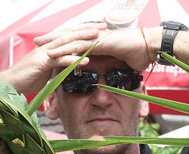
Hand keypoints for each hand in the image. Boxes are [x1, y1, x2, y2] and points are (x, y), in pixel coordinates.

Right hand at [0, 24, 104, 94]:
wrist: (9, 83)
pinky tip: (85, 60)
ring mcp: (44, 53)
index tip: (99, 29)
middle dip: (87, 29)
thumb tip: (71, 66)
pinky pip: (59, 59)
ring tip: (97, 38)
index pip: (69, 35)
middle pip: (70, 34)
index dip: (83, 30)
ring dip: (83, 39)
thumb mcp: (47, 70)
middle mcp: (47, 46)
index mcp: (50, 46)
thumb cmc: (27, 78)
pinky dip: (73, 59)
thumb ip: (59, 66)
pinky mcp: (41, 62)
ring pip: (66, 43)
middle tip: (104, 27)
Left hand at [37, 22, 153, 71]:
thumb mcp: (123, 65)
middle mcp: (95, 37)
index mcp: (99, 42)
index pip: (77, 41)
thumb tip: (113, 81)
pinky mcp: (99, 42)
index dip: (63, 43)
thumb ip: (114, 70)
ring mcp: (97, 38)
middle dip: (53, 39)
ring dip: (54, 42)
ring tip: (39, 45)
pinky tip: (53, 52)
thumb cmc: (140, 56)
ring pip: (70, 39)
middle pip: (70, 37)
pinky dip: (65, 49)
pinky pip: (78, 45)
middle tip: (37, 42)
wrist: (151, 48)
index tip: (50, 46)